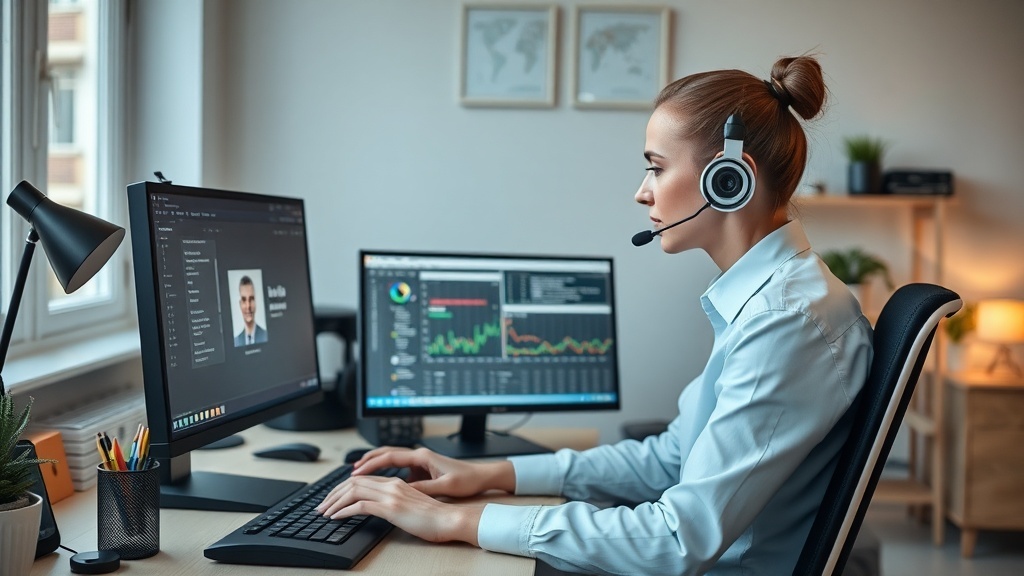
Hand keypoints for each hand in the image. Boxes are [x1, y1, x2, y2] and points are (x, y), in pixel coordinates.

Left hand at [315, 475, 483, 543]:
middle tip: (322, 505)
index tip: (333, 498)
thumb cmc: (435, 516)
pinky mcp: (391, 508)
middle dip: (333, 493)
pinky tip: (336, 517)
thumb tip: (381, 508)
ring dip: (335, 501)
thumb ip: (396, 501)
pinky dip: (344, 510)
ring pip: (353, 491)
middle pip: (354, 482)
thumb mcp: (411, 505)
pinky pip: (360, 506)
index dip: (344, 487)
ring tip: (324, 511)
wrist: (449, 520)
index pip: (363, 479)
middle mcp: (391, 484)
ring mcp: (391, 495)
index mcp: (396, 482)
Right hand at [350, 446, 513, 497]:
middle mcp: (420, 456)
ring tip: (361, 475)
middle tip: (353, 470)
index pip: (391, 456)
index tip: (357, 471)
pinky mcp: (424, 469)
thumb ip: (423, 488)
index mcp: (423, 456)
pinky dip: (388, 472)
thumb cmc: (467, 479)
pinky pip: (401, 468)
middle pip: (388, 453)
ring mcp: (421, 461)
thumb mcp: (444, 487)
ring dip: (377, 465)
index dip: (372, 464)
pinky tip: (381, 482)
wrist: (482, 476)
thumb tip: (402, 490)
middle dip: (369, 460)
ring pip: (393, 459)